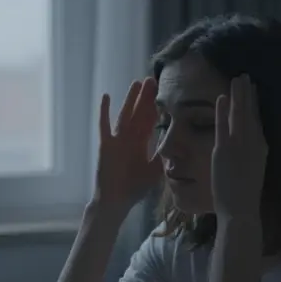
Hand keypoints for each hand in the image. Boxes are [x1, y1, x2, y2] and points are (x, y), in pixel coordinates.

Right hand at [92, 78, 162, 210]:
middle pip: (138, 113)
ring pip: (125, 115)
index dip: (156, 107)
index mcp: (141, 144)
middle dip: (145, 98)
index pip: (150, 121)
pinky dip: (105, 111)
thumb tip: (175, 142)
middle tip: (152, 80)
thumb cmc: (135, 189)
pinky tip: (106, 96)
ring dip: (130, 99)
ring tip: (136, 83)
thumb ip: (163, 155)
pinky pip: (105, 125)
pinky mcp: (106, 145)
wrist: (116, 201)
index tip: (163, 93)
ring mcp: (117, 140)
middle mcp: (129, 139)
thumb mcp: (155, 171)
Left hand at [211, 75, 267, 218]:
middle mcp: (253, 143)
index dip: (256, 103)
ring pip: (240, 115)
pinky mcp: (224, 151)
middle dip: (248, 94)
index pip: (258, 120)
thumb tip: (248, 145)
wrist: (241, 210)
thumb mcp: (253, 170)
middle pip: (251, 113)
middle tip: (245, 76)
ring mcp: (239, 146)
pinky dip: (223, 111)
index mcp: (261, 148)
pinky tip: (221, 98)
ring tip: (237, 79)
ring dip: (238, 96)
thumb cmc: (244, 195)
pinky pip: (223, 126)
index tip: (254, 89)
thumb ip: (251, 155)